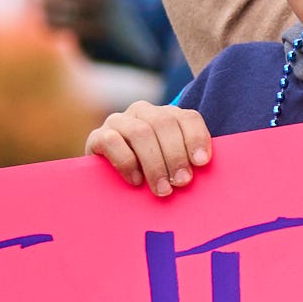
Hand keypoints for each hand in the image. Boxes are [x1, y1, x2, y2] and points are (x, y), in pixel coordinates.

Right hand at [87, 100, 211, 194]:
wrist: (108, 180)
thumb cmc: (150, 175)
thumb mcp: (171, 166)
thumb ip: (187, 162)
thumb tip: (205, 174)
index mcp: (167, 115)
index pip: (188, 118)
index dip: (196, 138)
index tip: (201, 163)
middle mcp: (143, 112)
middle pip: (164, 124)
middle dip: (176, 155)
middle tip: (182, 182)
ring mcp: (119, 121)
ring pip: (140, 132)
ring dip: (154, 163)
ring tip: (162, 189)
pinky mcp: (97, 136)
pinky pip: (112, 141)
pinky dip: (127, 162)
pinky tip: (136, 181)